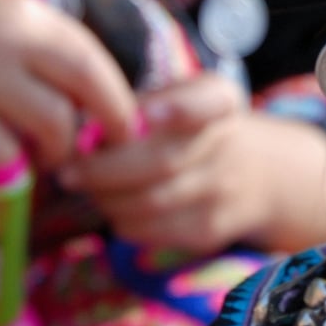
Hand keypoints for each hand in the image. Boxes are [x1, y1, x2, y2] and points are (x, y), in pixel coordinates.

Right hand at [0, 0, 138, 168]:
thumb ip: (37, 46)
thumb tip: (95, 91)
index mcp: (20, 10)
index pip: (89, 51)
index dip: (114, 90)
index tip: (123, 118)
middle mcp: (6, 38)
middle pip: (86, 82)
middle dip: (110, 121)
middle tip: (107, 147)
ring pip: (56, 124)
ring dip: (57, 150)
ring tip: (41, 156)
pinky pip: (11, 156)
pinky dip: (16, 168)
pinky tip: (4, 164)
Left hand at [60, 73, 325, 253]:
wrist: (257, 173)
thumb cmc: (193, 127)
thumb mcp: (182, 95)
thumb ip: (139, 102)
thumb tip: (78, 128)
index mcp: (220, 100)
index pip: (209, 101)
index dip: (178, 108)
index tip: (145, 113)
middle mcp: (228, 144)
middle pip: (162, 162)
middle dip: (105, 170)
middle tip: (68, 172)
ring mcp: (223, 190)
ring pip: (150, 202)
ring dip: (106, 199)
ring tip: (85, 188)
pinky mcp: (209, 230)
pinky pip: (152, 230)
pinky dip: (121, 220)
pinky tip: (111, 205)